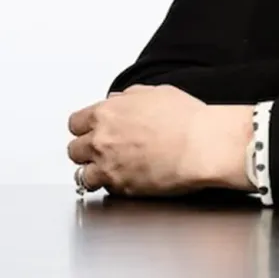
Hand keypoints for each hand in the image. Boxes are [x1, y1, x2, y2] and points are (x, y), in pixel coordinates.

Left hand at [67, 85, 253, 195]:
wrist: (201, 144)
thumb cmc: (187, 118)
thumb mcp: (158, 93)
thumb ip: (130, 97)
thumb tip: (117, 100)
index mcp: (109, 112)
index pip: (76, 122)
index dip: (85, 127)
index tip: (92, 130)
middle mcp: (101, 138)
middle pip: (74, 149)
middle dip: (87, 150)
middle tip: (105, 150)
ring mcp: (107, 164)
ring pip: (82, 173)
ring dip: (94, 170)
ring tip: (112, 167)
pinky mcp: (118, 186)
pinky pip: (102, 188)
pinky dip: (109, 185)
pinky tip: (125, 177)